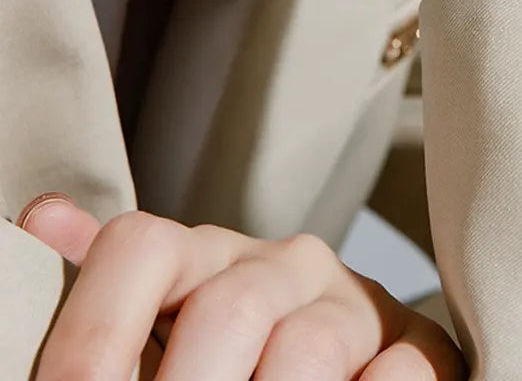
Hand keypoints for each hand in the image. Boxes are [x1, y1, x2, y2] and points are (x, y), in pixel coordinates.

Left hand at [18, 194, 463, 379]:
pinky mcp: (419, 347)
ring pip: (307, 348)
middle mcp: (283, 265)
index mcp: (208, 254)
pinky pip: (398, 372)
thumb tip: (40, 218)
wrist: (354, 364)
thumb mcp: (169, 318)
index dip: (96, 331)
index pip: (143, 247)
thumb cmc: (239, 358)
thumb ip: (110, 289)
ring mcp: (355, 305)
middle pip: (226, 309)